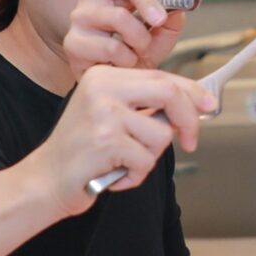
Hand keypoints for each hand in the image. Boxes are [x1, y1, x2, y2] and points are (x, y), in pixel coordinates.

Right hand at [38, 64, 214, 214]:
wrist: (46, 180)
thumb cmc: (82, 152)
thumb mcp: (111, 116)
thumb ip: (146, 107)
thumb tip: (194, 107)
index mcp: (105, 76)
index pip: (162, 76)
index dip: (193, 92)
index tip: (209, 106)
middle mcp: (103, 87)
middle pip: (169, 93)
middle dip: (189, 120)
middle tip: (192, 141)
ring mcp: (103, 113)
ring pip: (161, 134)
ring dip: (149, 158)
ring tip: (123, 162)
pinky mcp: (106, 141)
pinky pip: (145, 160)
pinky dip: (135, 175)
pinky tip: (113, 175)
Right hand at [62, 0, 187, 72]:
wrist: (114, 88)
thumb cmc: (134, 54)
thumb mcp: (159, 36)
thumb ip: (170, 20)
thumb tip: (180, 5)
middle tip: (162, 20)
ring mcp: (79, 19)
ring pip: (119, 16)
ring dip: (140, 38)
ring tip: (139, 51)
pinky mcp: (73, 44)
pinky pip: (111, 47)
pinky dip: (127, 59)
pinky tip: (124, 63)